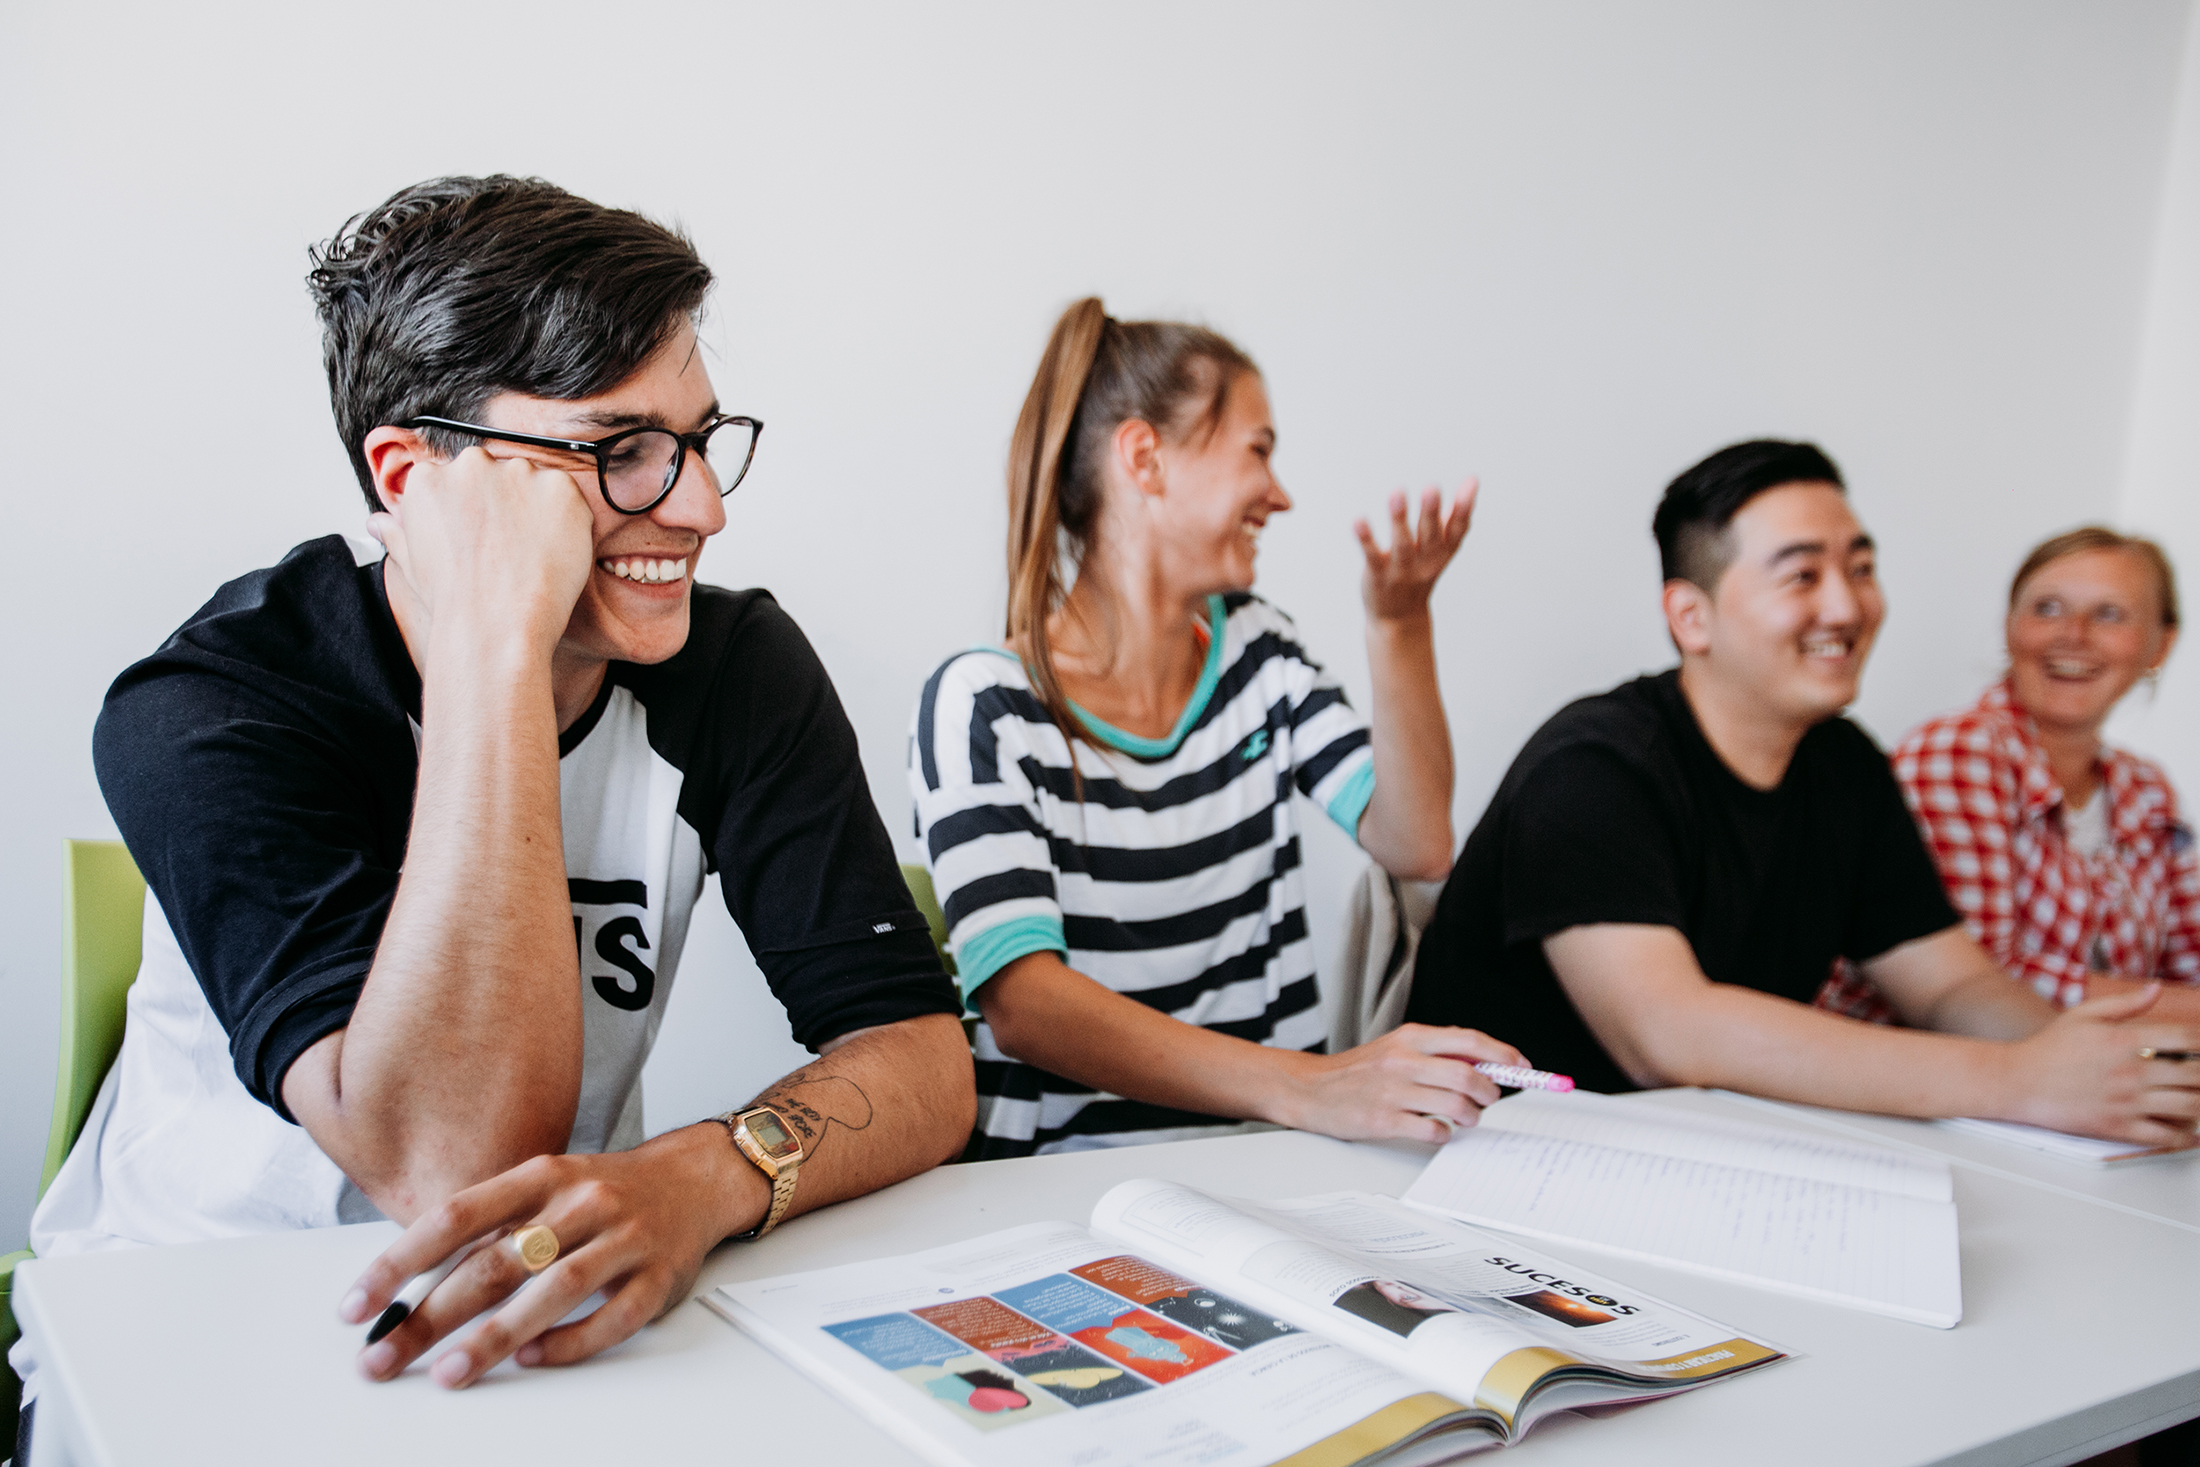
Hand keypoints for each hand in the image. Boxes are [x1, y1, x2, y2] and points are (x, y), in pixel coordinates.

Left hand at [339, 1124, 765, 1387]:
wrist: (695, 1180)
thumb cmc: (605, 1192)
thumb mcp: (545, 1188)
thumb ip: (491, 1229)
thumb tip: (412, 1286)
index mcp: (542, 1176)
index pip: (456, 1217)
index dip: (400, 1263)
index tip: (358, 1306)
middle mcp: (581, 1202)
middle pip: (496, 1262)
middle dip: (430, 1315)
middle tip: (383, 1358)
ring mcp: (623, 1238)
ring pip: (553, 1289)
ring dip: (495, 1336)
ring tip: (449, 1371)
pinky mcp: (656, 1277)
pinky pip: (612, 1315)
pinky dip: (571, 1340)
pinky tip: (536, 1359)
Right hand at [369, 444, 595, 657]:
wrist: (494, 623)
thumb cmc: (452, 600)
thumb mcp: (411, 563)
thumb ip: (397, 532)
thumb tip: (377, 523)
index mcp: (431, 478)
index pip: (460, 480)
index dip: (478, 512)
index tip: (484, 537)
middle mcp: (472, 465)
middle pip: (498, 475)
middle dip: (506, 505)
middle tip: (511, 549)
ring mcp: (517, 473)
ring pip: (534, 484)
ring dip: (537, 511)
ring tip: (531, 555)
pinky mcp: (558, 487)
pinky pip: (568, 498)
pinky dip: (567, 522)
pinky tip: (553, 553)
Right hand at [1275, 1023, 1527, 1143]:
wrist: (1310, 1089)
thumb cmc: (1358, 1071)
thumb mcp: (1397, 1047)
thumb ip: (1437, 1050)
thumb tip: (1486, 1060)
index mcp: (1410, 1037)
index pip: (1469, 1040)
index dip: (1503, 1054)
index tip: (1523, 1068)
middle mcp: (1403, 1061)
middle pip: (1469, 1075)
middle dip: (1490, 1092)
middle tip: (1489, 1100)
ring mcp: (1393, 1092)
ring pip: (1456, 1105)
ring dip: (1470, 1116)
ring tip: (1463, 1117)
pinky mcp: (1384, 1121)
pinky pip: (1433, 1131)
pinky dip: (1444, 1134)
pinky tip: (1437, 1130)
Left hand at [1355, 479, 1476, 623]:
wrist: (1398, 619)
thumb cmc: (1420, 573)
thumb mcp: (1441, 548)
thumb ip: (1454, 517)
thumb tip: (1473, 480)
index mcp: (1443, 553)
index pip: (1458, 530)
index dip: (1465, 508)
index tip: (1471, 482)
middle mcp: (1425, 562)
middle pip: (1430, 536)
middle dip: (1431, 512)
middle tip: (1432, 487)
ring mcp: (1401, 570)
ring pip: (1402, 545)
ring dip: (1399, 520)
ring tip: (1397, 493)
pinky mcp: (1377, 575)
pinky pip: (1372, 556)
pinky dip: (1366, 539)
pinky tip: (1358, 520)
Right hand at [2003, 984, 2199, 1146]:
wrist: (2017, 1081)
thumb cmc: (2049, 1047)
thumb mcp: (2084, 1014)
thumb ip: (2125, 1003)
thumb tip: (2155, 990)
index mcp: (2125, 1040)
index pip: (2187, 1038)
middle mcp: (2131, 1071)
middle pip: (2196, 1074)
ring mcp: (2127, 1101)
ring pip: (2189, 1106)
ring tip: (2198, 1098)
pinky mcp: (2119, 1126)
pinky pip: (2165, 1136)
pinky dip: (2186, 1137)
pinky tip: (2190, 1132)